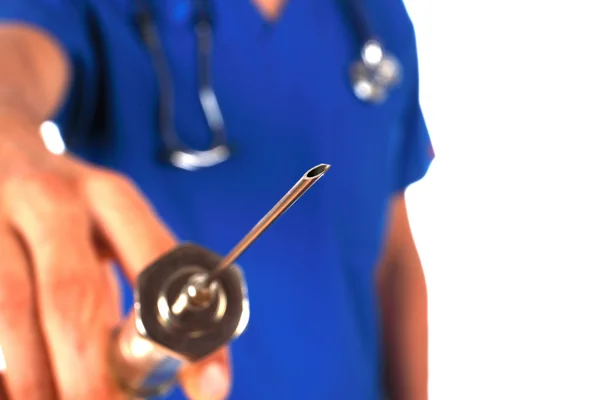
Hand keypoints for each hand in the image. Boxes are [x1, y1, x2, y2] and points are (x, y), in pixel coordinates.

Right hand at [0, 113, 230, 399]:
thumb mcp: (115, 226)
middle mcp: (52, 200)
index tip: (207, 391)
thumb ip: (149, 288)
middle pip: (74, 298)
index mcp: (111, 196)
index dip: (184, 334)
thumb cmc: (70, 210)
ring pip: (11, 310)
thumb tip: (200, 375)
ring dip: (34, 379)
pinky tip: (14, 383)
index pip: (160, 267)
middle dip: (93, 376)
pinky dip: (1, 362)